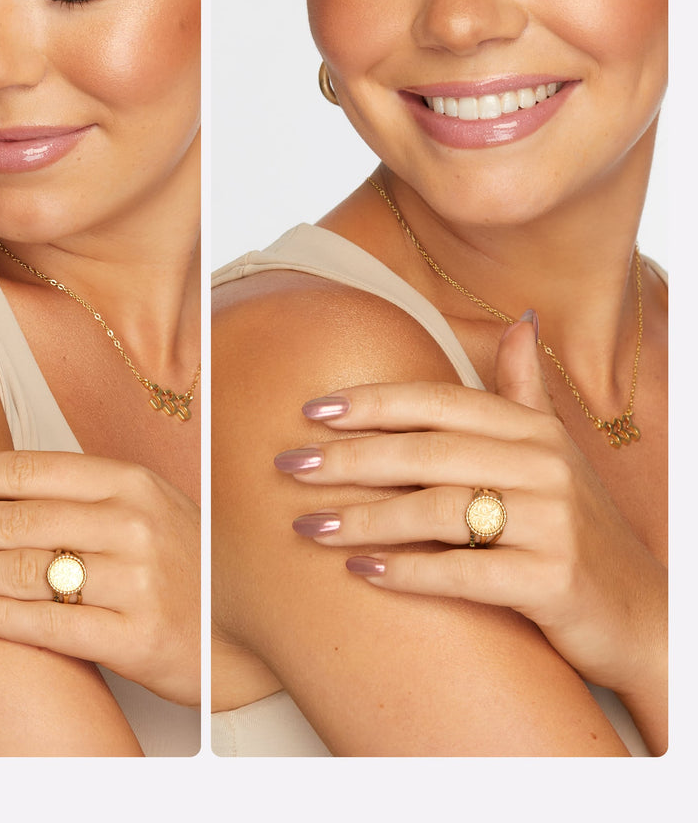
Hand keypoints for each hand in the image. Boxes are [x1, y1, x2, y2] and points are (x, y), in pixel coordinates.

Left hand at [0, 450, 199, 705]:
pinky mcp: (137, 636)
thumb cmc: (186, 562)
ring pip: (21, 569)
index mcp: (128, 479)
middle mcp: (131, 520)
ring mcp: (136, 578)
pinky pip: (49, 624)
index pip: (25, 468)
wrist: (253, 627)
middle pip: (13, 518)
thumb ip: (77, 496)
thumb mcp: (144, 507)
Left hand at [274, 317, 665, 701]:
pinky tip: (362, 571)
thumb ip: (524, 391)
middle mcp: (544, 466)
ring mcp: (552, 522)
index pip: (440, 403)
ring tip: (310, 528)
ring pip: (437, 511)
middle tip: (290, 467)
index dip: (373, 403)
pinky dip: (407, 572)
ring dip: (363, 520)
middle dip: (350, 459)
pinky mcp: (553, 580)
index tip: (312, 410)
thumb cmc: (581, 527)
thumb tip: (518, 322)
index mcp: (533, 430)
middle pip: (427, 453)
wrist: (645, 613)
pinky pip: (463, 572)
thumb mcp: (555, 450)